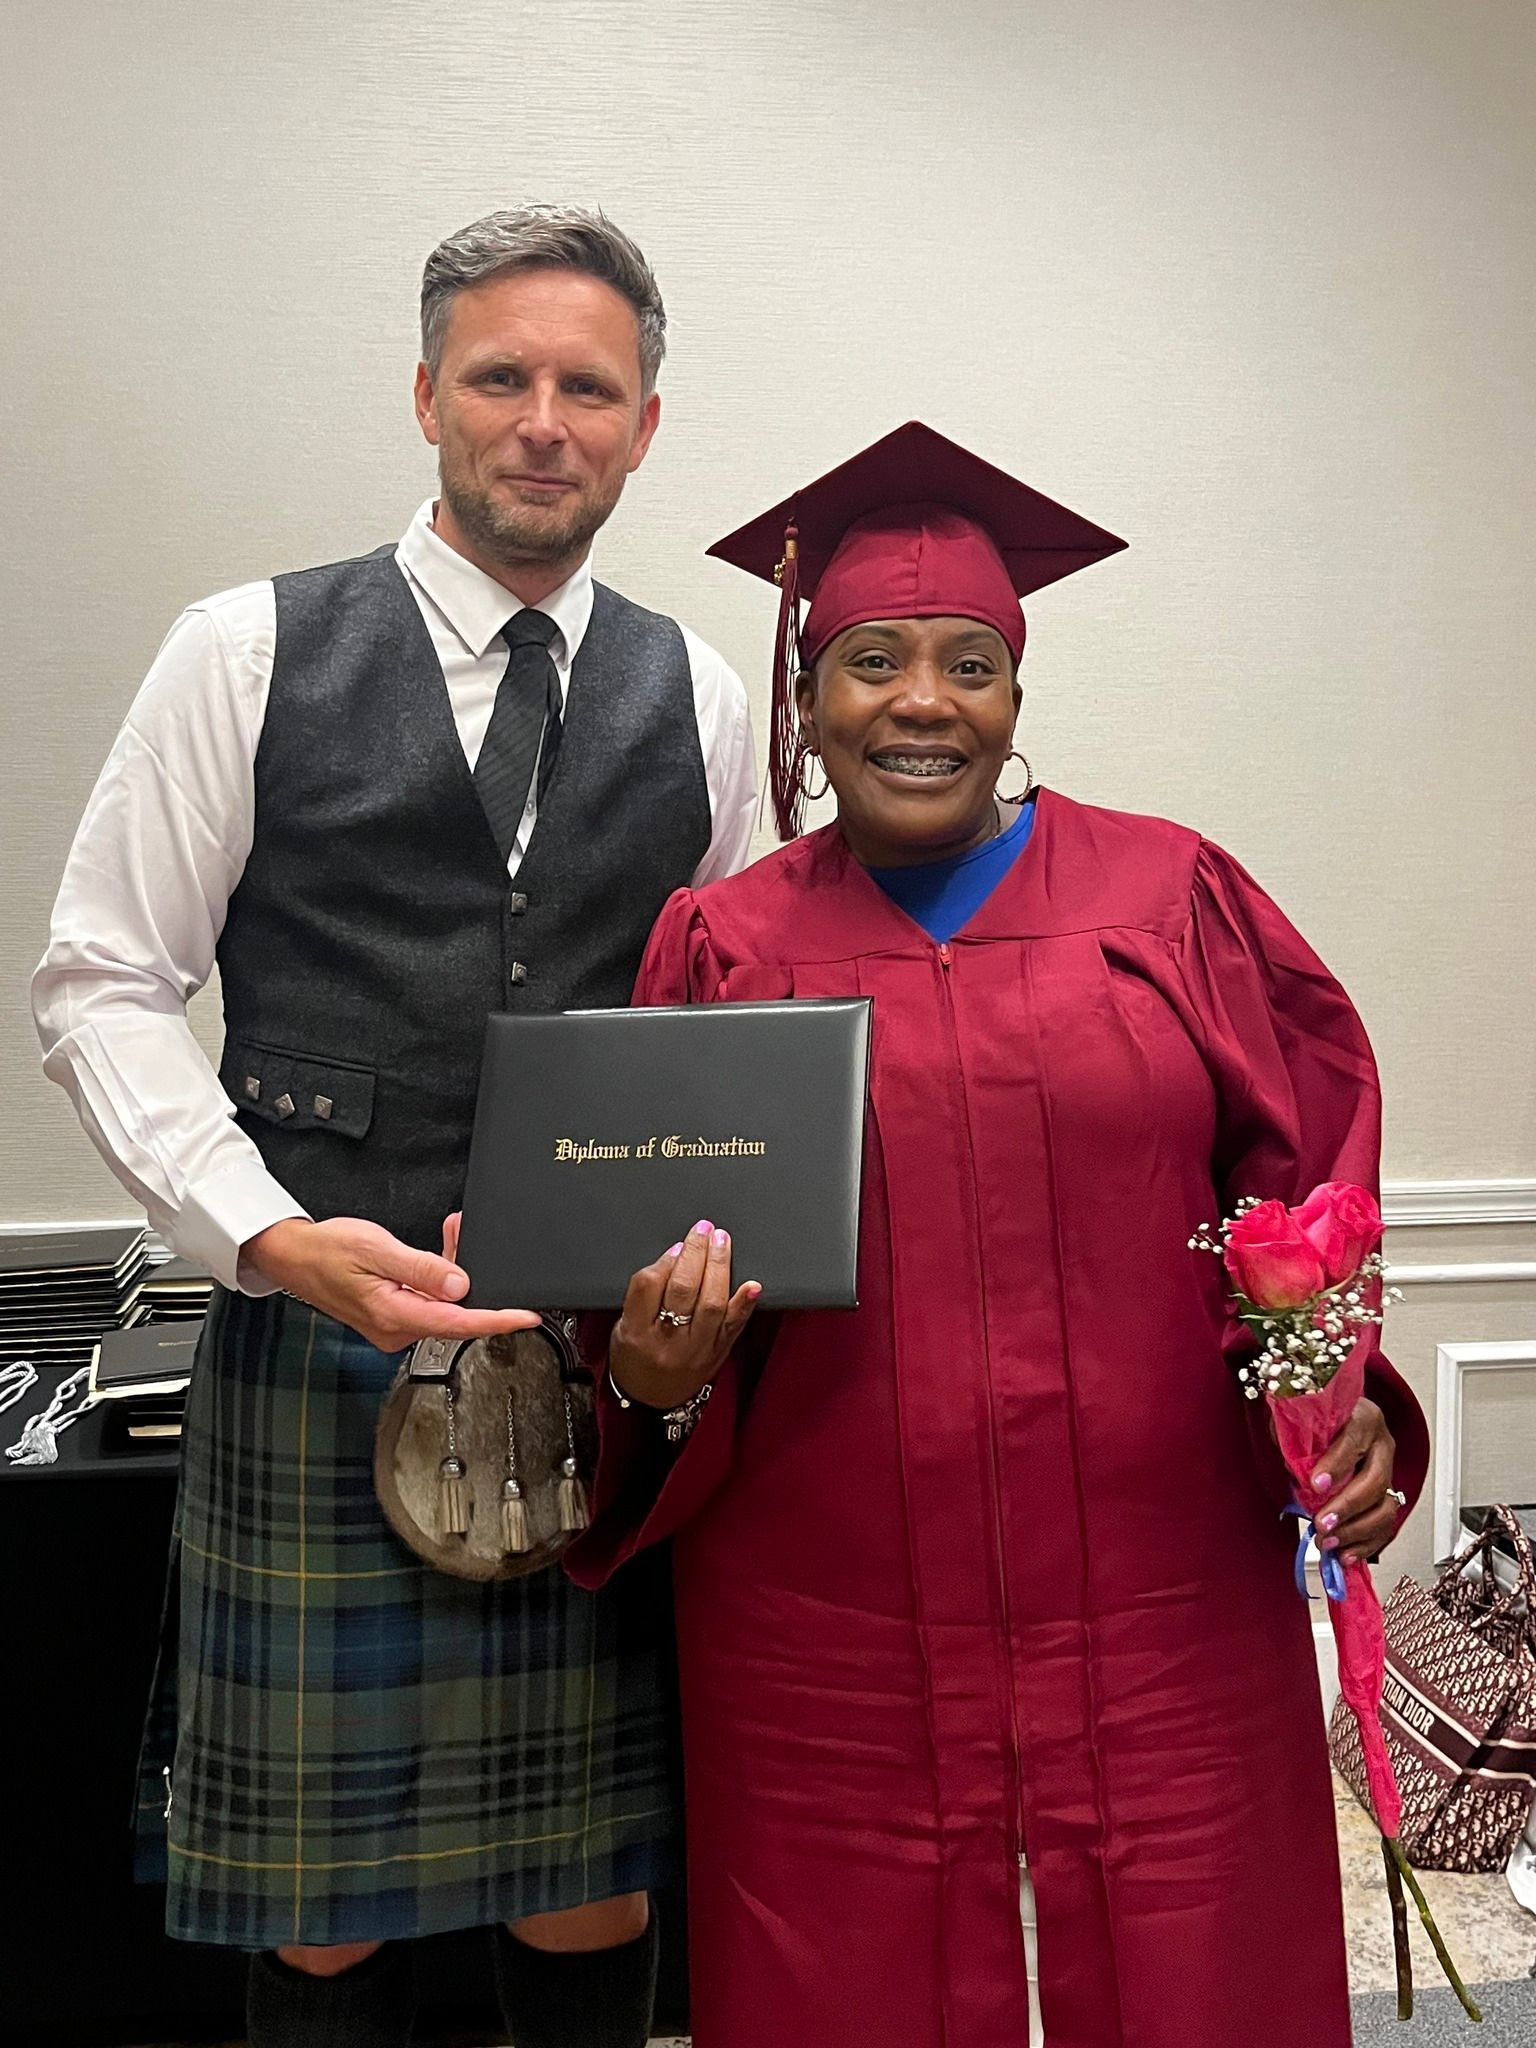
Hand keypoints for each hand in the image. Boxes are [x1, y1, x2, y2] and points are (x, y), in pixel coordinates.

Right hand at [242, 1215, 540, 1353]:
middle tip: (481, 1246)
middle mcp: (395, 1327)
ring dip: (455, 1272)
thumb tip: (460, 1285)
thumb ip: (422, 1268)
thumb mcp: (377, 1250)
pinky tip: (442, 1249)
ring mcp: (394, 1323)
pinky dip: (439, 1275)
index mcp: (393, 1314)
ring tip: (454, 1233)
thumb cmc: (326, 1251)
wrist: (293, 1255)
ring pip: (443, 1303)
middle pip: (456, 1314)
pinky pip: (428, 1299)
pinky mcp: (393, 1313)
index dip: (498, 1320)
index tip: (526, 1317)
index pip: (459, 1323)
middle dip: (476, 1281)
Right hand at [608, 1220, 760, 1411]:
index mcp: (636, 1332)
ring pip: (711, 1303)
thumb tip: (675, 1255)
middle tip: (703, 1230)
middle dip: (695, 1254)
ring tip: (721, 1241)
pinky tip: (753, 1285)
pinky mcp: (717, 1354)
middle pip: (683, 1290)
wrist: (650, 1400)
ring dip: (719, 1267)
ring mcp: (696, 1349)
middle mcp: (667, 1342)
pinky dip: (745, 1304)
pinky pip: (734, 1327)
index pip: (649, 1286)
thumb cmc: (635, 1357)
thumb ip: (643, 1293)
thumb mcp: (622, 1325)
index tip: (678, 1245)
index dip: (666, 1260)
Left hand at [1308, 1397, 1400, 1562]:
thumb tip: (1294, 1469)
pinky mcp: (1386, 1495)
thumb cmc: (1314, 1417)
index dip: (1336, 1465)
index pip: (1353, 1442)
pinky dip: (1365, 1543)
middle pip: (1376, 1480)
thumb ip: (1298, 1439)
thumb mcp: (1299, 1418)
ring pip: (1386, 1507)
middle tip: (1322, 1523)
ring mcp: (1388, 1471)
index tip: (1315, 1484)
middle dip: (1347, 1507)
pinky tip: (1346, 1553)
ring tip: (1329, 1542)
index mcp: (1363, 1417)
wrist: (1328, 1416)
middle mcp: (1381, 1445)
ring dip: (1356, 1531)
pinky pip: (1384, 1525)